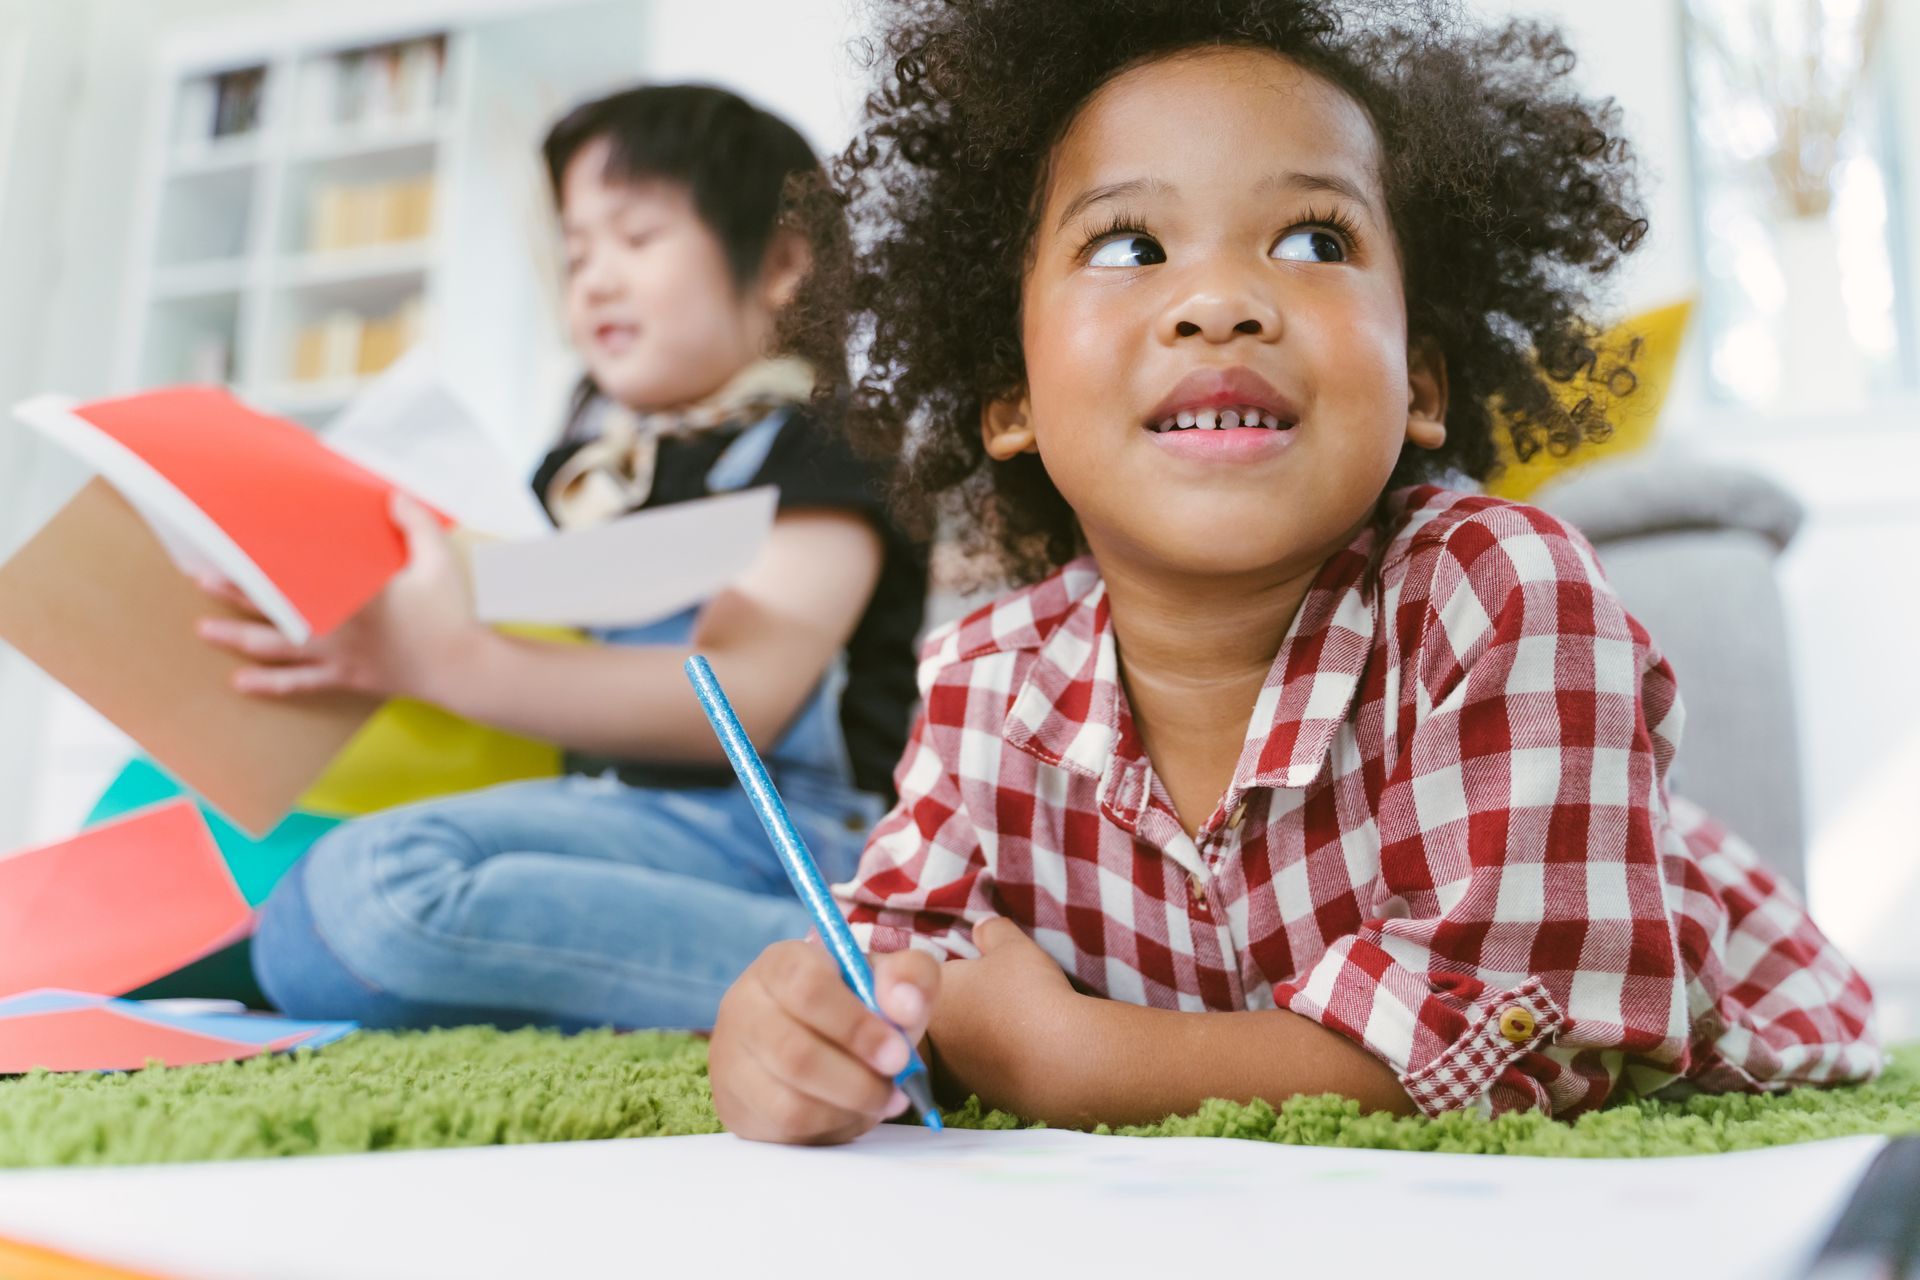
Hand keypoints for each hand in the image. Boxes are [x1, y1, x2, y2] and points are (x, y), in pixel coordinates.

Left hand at [196, 493, 478, 700]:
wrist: (463, 669)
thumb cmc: (450, 615)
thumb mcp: (439, 559)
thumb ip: (414, 523)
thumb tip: (393, 496)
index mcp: (350, 594)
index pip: (293, 576)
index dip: (259, 565)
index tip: (229, 549)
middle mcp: (333, 626)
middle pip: (273, 608)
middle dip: (234, 592)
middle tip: (201, 579)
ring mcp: (336, 656)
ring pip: (275, 646)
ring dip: (237, 637)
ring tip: (204, 629)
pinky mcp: (346, 678)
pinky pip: (299, 684)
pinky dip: (268, 684)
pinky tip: (241, 683)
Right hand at [709, 938, 939, 1144]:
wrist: (825, 1041)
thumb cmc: (859, 1005)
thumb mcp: (890, 980)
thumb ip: (910, 977)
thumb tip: (905, 1005)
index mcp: (782, 963)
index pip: (807, 988)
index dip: (856, 1026)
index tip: (898, 1054)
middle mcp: (745, 1005)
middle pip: (795, 1054)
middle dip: (858, 1080)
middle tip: (897, 1089)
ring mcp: (733, 1058)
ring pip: (789, 1100)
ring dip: (848, 1107)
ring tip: (880, 1099)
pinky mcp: (736, 1104)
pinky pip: (786, 1128)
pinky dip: (830, 1125)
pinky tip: (851, 1111)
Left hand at [926, 916, 1077, 1115]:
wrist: (1062, 1057)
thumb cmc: (1028, 993)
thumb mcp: (1012, 947)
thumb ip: (992, 932)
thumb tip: (982, 928)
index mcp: (930, 998)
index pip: (915, 980)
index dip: (938, 973)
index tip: (969, 970)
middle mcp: (932, 1040)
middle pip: (934, 1016)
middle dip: (954, 1005)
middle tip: (990, 993)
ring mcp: (954, 1074)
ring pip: (954, 1048)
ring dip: (973, 1037)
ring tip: (1009, 1023)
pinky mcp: (980, 1099)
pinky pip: (979, 1073)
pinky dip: (994, 1062)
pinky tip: (1021, 1051)